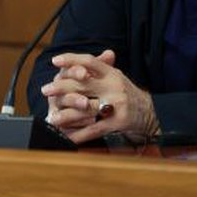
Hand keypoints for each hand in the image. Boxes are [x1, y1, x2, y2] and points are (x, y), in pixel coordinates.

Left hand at [41, 49, 159, 143]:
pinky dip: (78, 134)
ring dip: (66, 114)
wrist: (151, 113)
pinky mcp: (116, 123)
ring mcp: (115, 105)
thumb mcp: (115, 77)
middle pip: (83, 84)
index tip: (55, 61)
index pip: (90, 62)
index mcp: (111, 74)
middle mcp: (113, 87)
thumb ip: (97, 69)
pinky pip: (93, 129)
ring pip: (86, 109)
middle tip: (45, 90)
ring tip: (52, 117)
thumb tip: (76, 63)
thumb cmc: (126, 93)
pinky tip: (66, 136)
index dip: (72, 60)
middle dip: (61, 87)